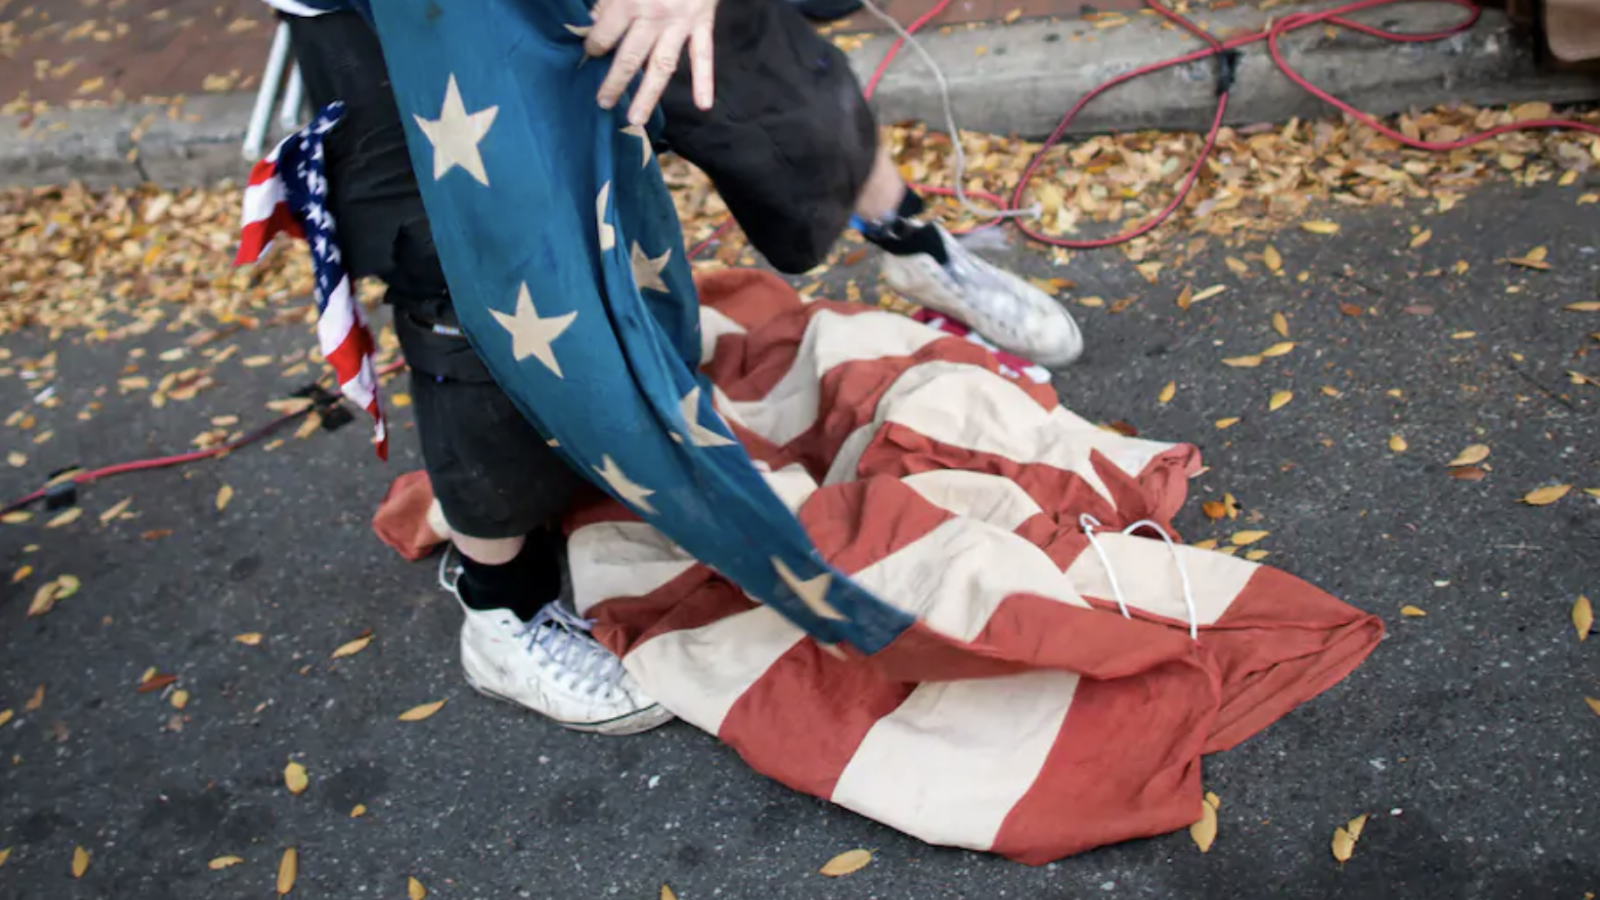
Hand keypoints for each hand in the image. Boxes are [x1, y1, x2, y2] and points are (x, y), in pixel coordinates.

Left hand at [585, 0, 717, 125]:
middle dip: (614, 82)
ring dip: (648, 93)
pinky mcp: (702, 24)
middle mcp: (652, 17)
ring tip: (637, 118)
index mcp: (628, 1)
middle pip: (629, 58)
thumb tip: (594, 21)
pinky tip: (704, 104)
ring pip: (661, 65)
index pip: (605, 35)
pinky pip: (704, 55)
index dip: (593, 46)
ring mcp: (679, 24)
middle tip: (602, 103)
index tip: (589, 54)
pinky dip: (705, 80)